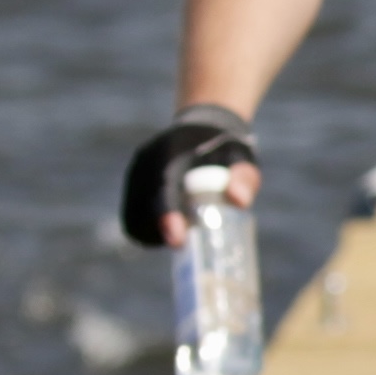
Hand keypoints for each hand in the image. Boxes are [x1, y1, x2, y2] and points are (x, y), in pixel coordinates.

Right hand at [122, 105, 259, 247]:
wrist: (201, 130)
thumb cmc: (225, 151)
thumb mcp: (241, 159)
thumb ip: (243, 177)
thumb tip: (239, 201)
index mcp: (171, 150)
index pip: (162, 185)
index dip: (167, 214)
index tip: (178, 240)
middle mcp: (146, 160)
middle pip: (144, 206)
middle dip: (161, 231)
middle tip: (185, 244)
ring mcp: (135, 173)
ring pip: (135, 216)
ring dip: (154, 233)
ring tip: (180, 234)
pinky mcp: (132, 186)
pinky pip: (132, 217)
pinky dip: (148, 231)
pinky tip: (169, 231)